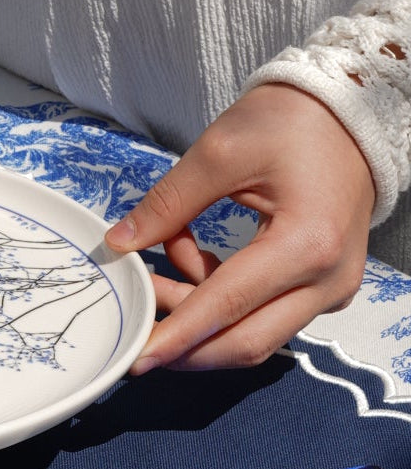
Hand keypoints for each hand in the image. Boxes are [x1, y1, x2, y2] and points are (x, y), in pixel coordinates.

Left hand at [105, 83, 375, 371]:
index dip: (176, 336)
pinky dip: (218, 302)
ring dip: (196, 319)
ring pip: (252, 334)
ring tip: (156, 274)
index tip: (136, 358)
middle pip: (245, 343)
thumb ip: (167, 205)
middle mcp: (328, 279)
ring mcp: (330, 288)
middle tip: (135, 328)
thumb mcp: (220, 152)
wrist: (349, 110)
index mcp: (307, 244)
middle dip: (184, 345)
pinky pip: (263, 315)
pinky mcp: (321, 287)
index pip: (227, 307)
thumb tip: (119, 245)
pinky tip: (190, 261)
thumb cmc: (291, 121)